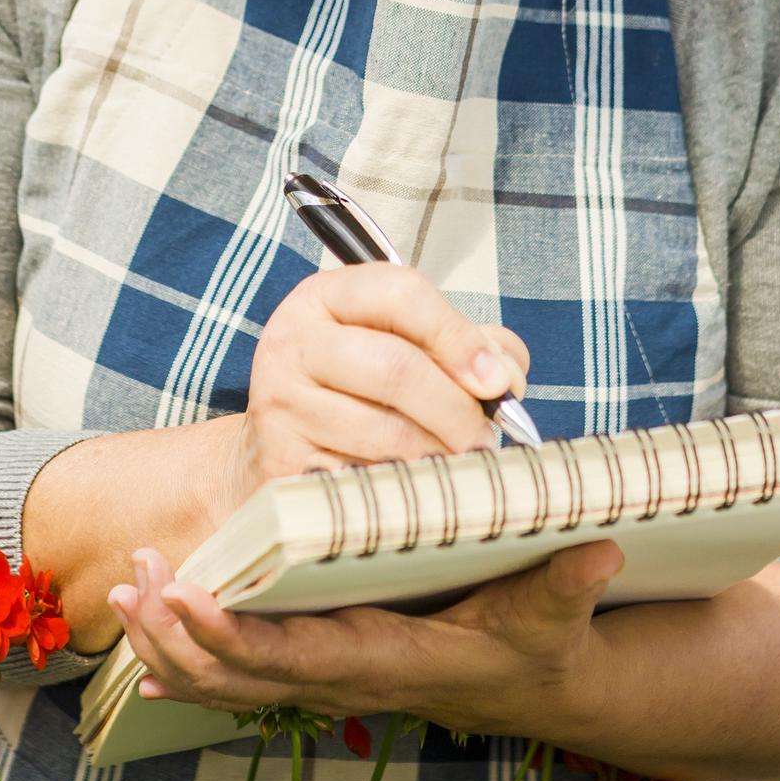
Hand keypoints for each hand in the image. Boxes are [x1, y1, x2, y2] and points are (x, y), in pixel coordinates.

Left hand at [106, 535, 623, 737]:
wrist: (543, 682)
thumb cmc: (543, 638)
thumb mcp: (559, 608)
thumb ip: (571, 582)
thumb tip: (602, 551)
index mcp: (389, 661)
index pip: (294, 658)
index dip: (234, 637)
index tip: (185, 599)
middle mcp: (348, 680)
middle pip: (239, 677)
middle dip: (175, 635)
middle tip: (131, 579)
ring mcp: (331, 681)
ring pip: (229, 685)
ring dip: (169, 645)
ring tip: (125, 592)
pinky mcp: (324, 670)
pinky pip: (243, 682)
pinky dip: (191, 665)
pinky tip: (149, 645)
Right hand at [213, 264, 529, 522]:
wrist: (274, 449)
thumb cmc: (355, 389)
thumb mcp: (403, 344)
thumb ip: (465, 344)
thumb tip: (505, 377)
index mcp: (326, 296)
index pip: (400, 293)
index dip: (458, 336)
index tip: (497, 381)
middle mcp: (294, 340)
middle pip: (397, 369)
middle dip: (459, 410)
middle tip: (488, 438)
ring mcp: (280, 402)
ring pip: (387, 433)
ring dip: (440, 455)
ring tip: (460, 462)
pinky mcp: (281, 461)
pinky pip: (365, 479)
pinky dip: (405, 487)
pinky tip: (416, 484)